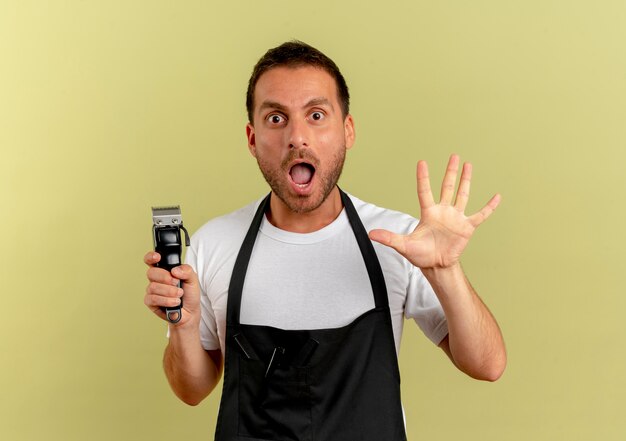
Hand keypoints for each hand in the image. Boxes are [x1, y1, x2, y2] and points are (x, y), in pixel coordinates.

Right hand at [144, 252, 200, 326]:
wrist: (190, 311)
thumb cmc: (189, 294)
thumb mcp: (193, 279)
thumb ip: (187, 270)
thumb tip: (175, 270)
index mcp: (164, 270)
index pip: (152, 260)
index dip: (151, 257)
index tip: (157, 257)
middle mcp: (156, 279)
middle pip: (151, 272)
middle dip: (165, 277)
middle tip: (176, 283)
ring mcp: (152, 290)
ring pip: (153, 286)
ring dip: (169, 291)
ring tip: (179, 295)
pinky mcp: (150, 302)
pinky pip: (153, 298)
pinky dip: (166, 300)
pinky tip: (175, 302)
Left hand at [369, 154, 499, 268]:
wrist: (436, 266)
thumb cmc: (420, 254)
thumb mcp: (404, 245)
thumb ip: (389, 238)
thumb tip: (370, 234)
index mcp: (428, 213)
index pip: (425, 191)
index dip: (423, 178)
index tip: (422, 162)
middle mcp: (443, 211)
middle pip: (447, 187)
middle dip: (450, 172)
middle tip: (454, 156)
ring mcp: (456, 218)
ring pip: (462, 195)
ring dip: (466, 181)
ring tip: (468, 165)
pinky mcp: (467, 227)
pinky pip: (480, 214)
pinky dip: (489, 207)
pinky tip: (497, 196)